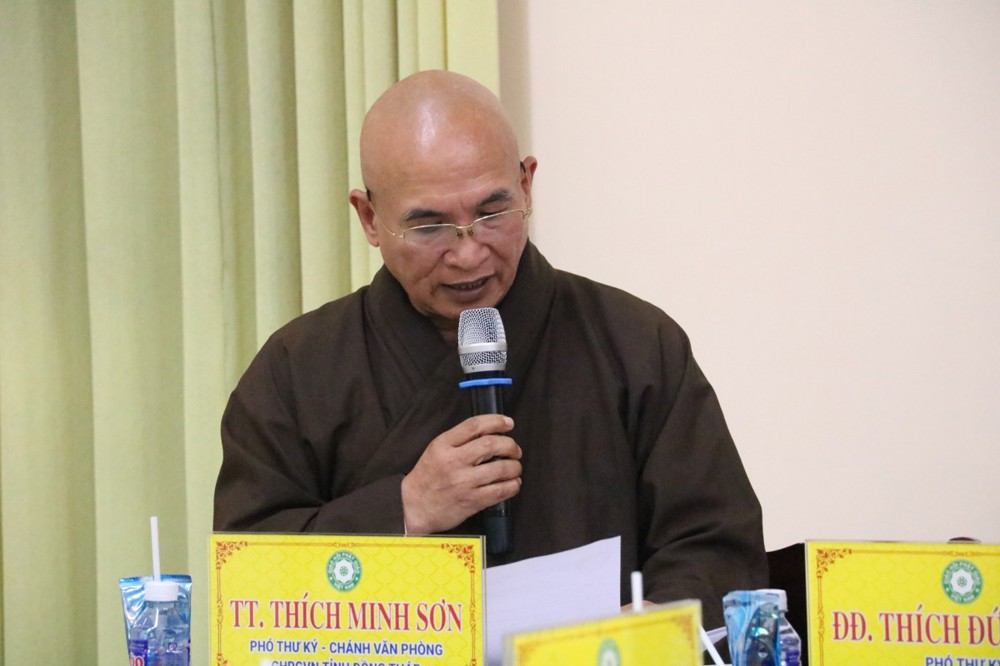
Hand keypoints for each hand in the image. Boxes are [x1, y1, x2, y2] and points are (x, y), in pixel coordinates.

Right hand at [401, 414, 521, 534]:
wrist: (413, 507)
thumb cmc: (427, 478)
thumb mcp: (436, 450)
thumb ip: (459, 439)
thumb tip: (490, 431)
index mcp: (443, 445)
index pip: (474, 425)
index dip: (496, 421)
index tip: (508, 423)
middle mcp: (453, 462)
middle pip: (491, 445)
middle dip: (510, 445)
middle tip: (515, 449)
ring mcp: (463, 482)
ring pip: (500, 468)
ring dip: (514, 466)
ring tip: (515, 467)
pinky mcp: (471, 501)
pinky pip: (500, 491)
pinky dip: (512, 485)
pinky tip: (513, 483)